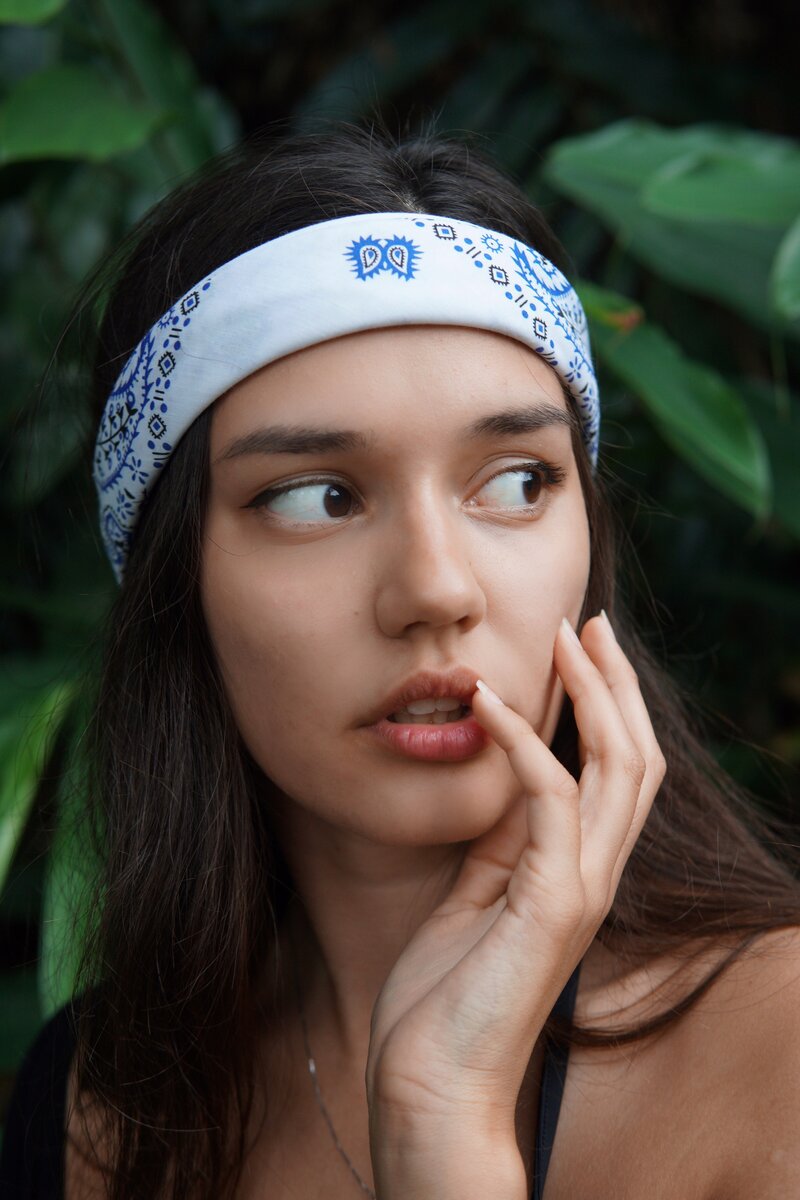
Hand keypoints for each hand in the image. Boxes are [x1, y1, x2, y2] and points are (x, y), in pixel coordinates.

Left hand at [366, 612, 665, 1140]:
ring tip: (565, 636)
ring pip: (618, 769)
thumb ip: (503, 838)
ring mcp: (581, 890)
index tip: (577, 646)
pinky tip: (494, 707)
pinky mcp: (552, 905)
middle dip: (616, 683)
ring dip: (593, 694)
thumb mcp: (477, 892)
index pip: (617, 770)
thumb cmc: (445, 992)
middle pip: (636, 757)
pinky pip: (553, 802)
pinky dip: (527, 745)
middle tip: (588, 620)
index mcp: (578, 870)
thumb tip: (509, 772)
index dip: (607, 704)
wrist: (431, 1082)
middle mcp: (596, 875)